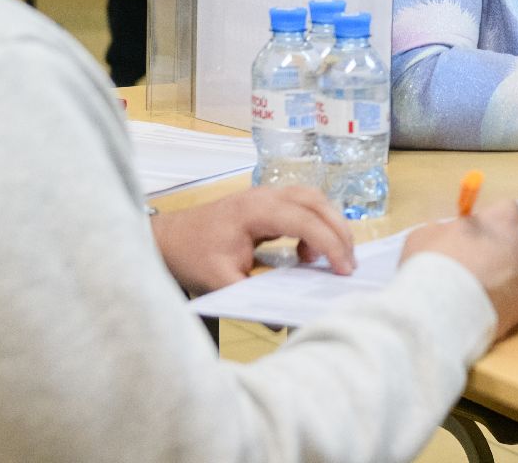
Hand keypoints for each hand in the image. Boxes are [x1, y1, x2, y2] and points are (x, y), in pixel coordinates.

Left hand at [151, 185, 354, 295]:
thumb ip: (253, 299)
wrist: (168, 239)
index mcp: (254, 211)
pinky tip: (308, 253)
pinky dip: (316, 224)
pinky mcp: (266, 202)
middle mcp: (264, 195)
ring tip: (335, 258)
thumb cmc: (191, 256)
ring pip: (312, 198)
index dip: (329, 244)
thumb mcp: (220, 282)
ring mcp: (266, 195)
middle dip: (339, 231)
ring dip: (330, 224)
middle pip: (316, 201)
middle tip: (349, 265)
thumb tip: (282, 322)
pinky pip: (302, 204)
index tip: (343, 271)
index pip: (304, 220)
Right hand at [401, 201, 517, 341]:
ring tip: (474, 296)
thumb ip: (446, 231)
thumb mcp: (426, 235)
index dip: (493, 221)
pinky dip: (505, 307)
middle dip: (498, 254)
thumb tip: (451, 237)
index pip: (509, 210)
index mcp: (500, 223)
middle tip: (472, 268)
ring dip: (502, 281)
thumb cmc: (432, 265)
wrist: (440, 312)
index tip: (477, 233)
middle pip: (515, 246)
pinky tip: (484, 312)